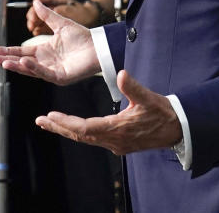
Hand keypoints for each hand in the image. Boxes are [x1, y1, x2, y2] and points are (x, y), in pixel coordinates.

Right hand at [0, 0, 99, 84]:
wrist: (98, 45)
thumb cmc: (82, 36)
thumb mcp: (60, 23)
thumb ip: (47, 14)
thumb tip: (35, 2)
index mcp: (45, 50)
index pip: (22, 51)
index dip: (9, 51)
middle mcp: (46, 62)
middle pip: (22, 62)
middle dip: (7, 61)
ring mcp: (53, 71)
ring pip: (31, 69)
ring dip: (17, 66)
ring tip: (4, 62)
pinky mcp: (61, 77)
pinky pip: (44, 73)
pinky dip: (33, 68)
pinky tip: (23, 62)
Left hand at [35, 70, 182, 154]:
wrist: (178, 130)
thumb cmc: (163, 113)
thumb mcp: (149, 97)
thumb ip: (133, 86)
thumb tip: (121, 73)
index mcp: (118, 129)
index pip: (86, 127)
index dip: (67, 122)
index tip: (51, 115)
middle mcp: (114, 140)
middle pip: (80, 135)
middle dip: (59, 127)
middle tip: (40, 121)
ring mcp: (116, 145)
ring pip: (85, 138)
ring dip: (67, 130)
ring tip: (49, 123)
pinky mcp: (119, 144)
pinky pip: (93, 139)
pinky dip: (79, 132)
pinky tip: (72, 127)